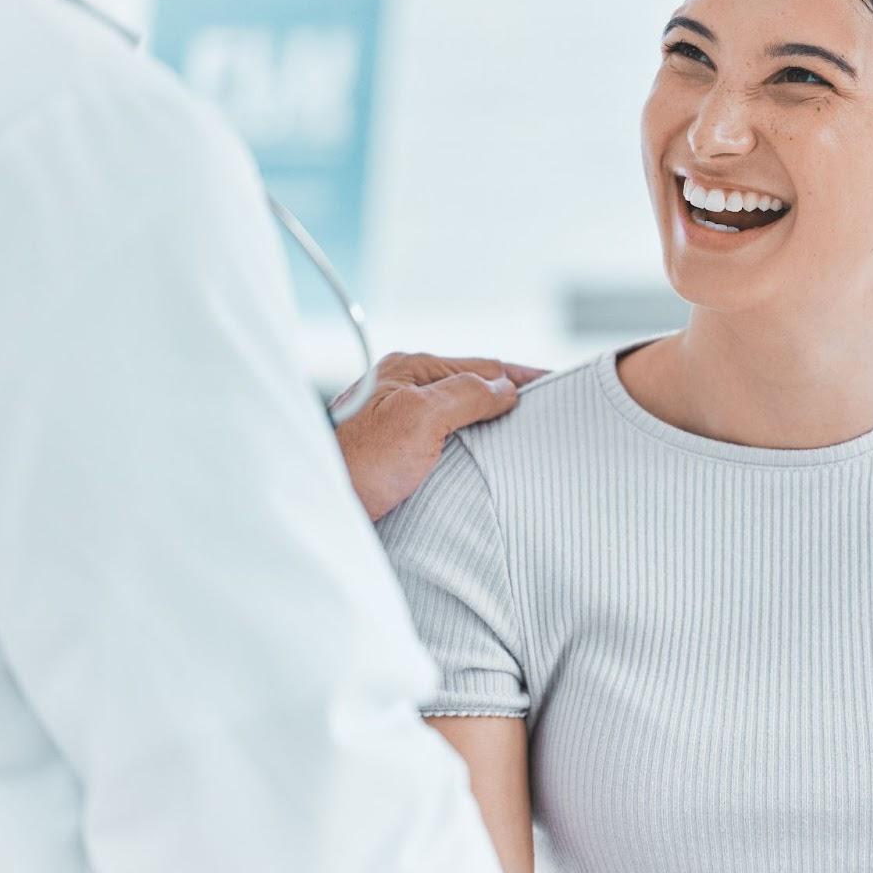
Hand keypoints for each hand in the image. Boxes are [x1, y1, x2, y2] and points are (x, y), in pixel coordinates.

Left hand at [334, 352, 546, 521]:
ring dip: (490, 426)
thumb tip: (505, 386)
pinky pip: (444, 442)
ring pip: (459, 416)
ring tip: (524, 440)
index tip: (559, 386)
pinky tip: (483, 464)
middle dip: (510, 399)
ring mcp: (397, 422)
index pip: (483, 365)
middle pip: (472, 388)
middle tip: (550, 416)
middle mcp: (403, 391)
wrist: (313, 507)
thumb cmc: (356, 464)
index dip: (523, 376)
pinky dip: (470, 447)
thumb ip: (466, 395)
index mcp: (409, 371)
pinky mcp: (393, 455)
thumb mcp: (418, 419)